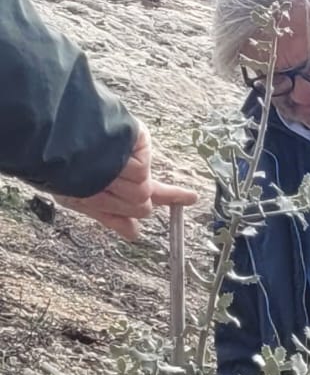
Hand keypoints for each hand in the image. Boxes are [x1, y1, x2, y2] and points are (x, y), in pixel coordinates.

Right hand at [51, 123, 197, 239]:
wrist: (51, 143)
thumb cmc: (58, 171)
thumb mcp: (79, 199)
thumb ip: (109, 216)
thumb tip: (134, 234)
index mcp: (119, 181)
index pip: (152, 193)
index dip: (172, 196)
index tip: (192, 197)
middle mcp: (129, 168)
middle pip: (143, 203)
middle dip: (122, 202)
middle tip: (99, 187)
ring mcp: (135, 155)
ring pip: (142, 191)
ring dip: (118, 188)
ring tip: (97, 171)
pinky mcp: (138, 141)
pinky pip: (141, 171)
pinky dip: (122, 170)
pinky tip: (106, 158)